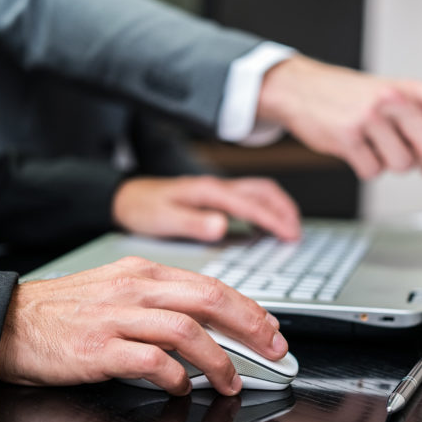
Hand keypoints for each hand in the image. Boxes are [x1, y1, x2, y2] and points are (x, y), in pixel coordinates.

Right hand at [0, 256, 288, 395]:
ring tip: (231, 380)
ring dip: (217, 359)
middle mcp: (134, 289)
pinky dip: (175, 376)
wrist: (11, 321)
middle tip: (272, 348)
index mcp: (143, 272)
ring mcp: (116, 317)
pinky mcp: (98, 349)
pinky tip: (182, 387)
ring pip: (185, 330)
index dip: (246, 307)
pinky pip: (151, 361)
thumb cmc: (67, 309)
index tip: (269, 327)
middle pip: (207, 300)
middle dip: (249, 326)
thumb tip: (208, 319)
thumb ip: (162, 299)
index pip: (209, 285)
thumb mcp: (119, 288)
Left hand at [112, 175, 300, 241]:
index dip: (273, 219)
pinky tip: (269, 223)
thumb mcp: (163, 219)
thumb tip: (221, 226)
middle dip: (284, 210)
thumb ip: (192, 223)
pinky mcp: (216, 196)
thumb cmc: (142, 208)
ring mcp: (218, 189)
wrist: (125, 197)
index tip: (289, 235)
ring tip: (291, 229)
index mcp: (208, 191)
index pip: (250, 203)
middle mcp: (217, 186)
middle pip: (263, 191)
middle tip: (296, 234)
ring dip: (279, 206)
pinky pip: (251, 196)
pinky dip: (267, 207)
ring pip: (259, 191)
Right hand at [258, 55, 421, 179]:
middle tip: (402, 149)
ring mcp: (369, 118)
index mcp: (409, 90)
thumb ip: (420, 139)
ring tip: (370, 144)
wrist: (302, 88)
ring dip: (389, 164)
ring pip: (403, 165)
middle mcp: (393, 101)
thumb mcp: (390, 111)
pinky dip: (365, 168)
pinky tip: (353, 149)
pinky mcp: (346, 137)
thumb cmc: (351, 98)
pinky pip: (372, 171)